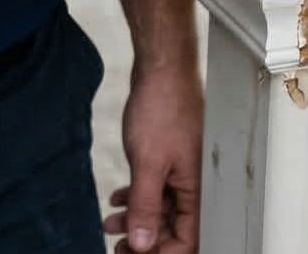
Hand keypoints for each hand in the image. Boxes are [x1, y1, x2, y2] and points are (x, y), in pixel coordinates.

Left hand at [103, 59, 200, 251]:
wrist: (161, 71)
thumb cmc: (163, 109)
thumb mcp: (148, 164)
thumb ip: (145, 206)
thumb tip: (143, 243)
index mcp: (197, 191)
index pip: (187, 240)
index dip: (160, 253)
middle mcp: (194, 185)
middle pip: (173, 229)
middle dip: (144, 240)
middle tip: (118, 246)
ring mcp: (181, 172)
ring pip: (160, 209)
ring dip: (135, 219)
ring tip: (110, 224)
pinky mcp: (168, 159)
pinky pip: (154, 189)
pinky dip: (136, 197)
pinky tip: (117, 200)